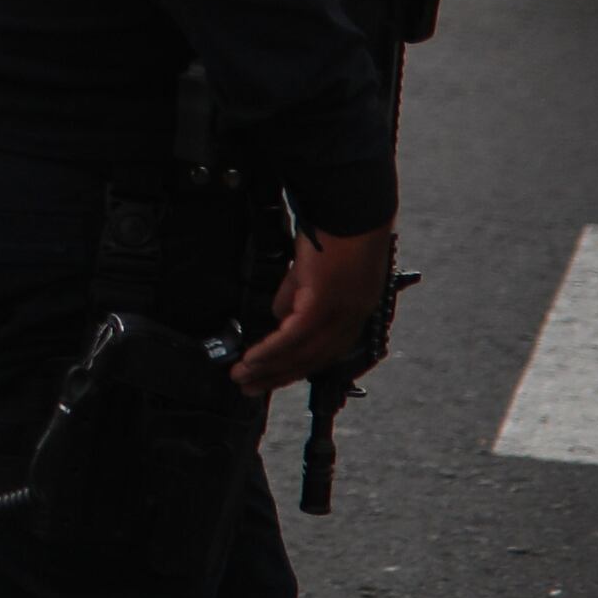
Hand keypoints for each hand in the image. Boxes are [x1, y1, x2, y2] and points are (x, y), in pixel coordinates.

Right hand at [237, 221, 399, 394]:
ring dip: (270, 369)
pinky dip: (271, 351)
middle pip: (314, 359)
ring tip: (243, 379)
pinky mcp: (325, 303)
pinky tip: (252, 359)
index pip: (326, 349)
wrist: (349, 209)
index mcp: (354, 309)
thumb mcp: (311, 269)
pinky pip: (294, 337)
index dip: (297, 366)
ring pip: (303, 353)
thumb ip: (295, 295)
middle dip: (279, 376)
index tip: (273, 376)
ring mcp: (341, 313)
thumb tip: (278, 317)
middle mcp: (352, 317)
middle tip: (251, 388)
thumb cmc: (334, 229)